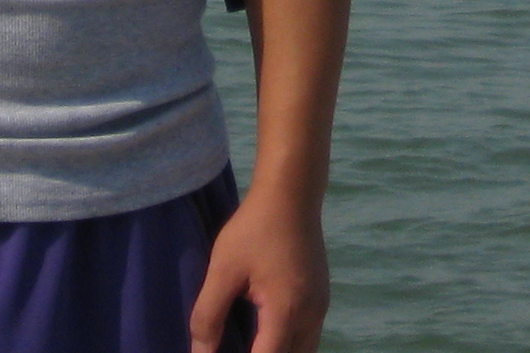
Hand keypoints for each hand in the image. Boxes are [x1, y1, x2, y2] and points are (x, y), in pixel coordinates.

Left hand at [191, 191, 327, 351]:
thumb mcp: (223, 270)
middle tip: (233, 347)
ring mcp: (321, 306)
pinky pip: (307, 336)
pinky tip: (265, 336)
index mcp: (287, 311)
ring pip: (304, 351)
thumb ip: (208, 317)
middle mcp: (311, 315)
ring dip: (278, 352)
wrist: (292, 192)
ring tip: (250, 345)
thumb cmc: (255, 227)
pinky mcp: (321, 296)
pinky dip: (288, 345)